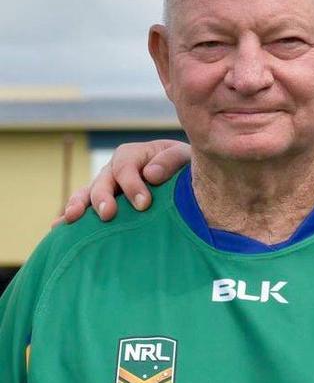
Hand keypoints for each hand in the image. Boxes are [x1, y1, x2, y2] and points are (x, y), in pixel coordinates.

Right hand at [56, 140, 191, 224]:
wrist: (185, 179)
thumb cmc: (185, 167)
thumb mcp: (184, 157)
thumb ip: (170, 161)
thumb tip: (150, 175)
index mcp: (134, 154)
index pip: (126, 166)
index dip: (132, 184)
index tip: (143, 204)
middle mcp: (115, 169)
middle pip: (102, 181)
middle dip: (102, 198)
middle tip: (108, 215)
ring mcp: (107, 186)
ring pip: (87, 193)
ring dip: (78, 205)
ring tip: (71, 218)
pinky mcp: (104, 203)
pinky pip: (84, 208)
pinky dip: (72, 216)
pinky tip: (58, 228)